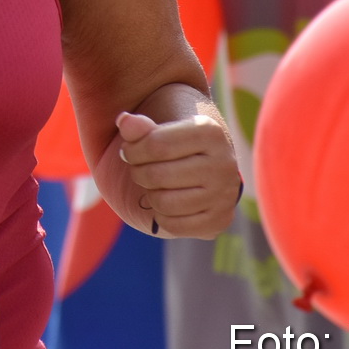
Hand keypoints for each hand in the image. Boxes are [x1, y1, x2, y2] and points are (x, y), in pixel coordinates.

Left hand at [115, 111, 239, 239]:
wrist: (209, 163)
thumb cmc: (178, 141)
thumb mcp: (162, 126)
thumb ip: (140, 126)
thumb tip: (125, 122)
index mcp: (210, 132)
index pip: (156, 145)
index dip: (132, 150)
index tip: (128, 151)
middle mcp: (223, 163)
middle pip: (157, 176)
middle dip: (138, 172)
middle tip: (139, 168)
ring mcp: (224, 195)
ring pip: (164, 203)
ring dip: (149, 194)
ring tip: (153, 184)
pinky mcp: (220, 220)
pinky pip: (175, 226)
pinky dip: (161, 216)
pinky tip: (165, 200)